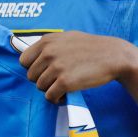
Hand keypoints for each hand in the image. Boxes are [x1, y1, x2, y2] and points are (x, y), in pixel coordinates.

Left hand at [18, 31, 137, 102]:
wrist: (113, 55)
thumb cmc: (91, 47)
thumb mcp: (67, 37)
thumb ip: (49, 45)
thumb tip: (33, 56)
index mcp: (47, 41)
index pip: (23, 60)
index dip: (32, 68)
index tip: (44, 72)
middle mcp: (49, 52)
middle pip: (31, 76)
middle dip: (42, 80)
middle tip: (56, 80)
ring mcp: (57, 67)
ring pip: (40, 87)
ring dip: (50, 89)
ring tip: (63, 86)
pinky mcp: (66, 82)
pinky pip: (50, 96)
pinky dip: (56, 99)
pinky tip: (65, 95)